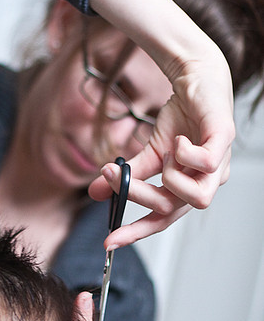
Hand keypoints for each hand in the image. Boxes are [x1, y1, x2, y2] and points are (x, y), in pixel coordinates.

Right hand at [89, 51, 233, 248]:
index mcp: (187, 189)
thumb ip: (127, 175)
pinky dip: (185, 154)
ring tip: (166, 152)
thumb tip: (95, 191)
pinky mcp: (224, 141)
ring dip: (171, 177)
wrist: (197, 80)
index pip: (162, 220)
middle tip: (114, 176)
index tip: (109, 241)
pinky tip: (180, 140)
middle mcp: (205, 183)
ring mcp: (219, 166)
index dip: (135, 232)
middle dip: (140, 195)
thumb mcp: (149, 151)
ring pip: (197, 197)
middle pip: (172, 210)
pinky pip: (206, 163)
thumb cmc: (180, 118)